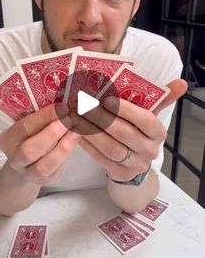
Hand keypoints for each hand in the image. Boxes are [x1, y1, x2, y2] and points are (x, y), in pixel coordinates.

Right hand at [0, 103, 80, 184]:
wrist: (24, 166)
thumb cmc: (30, 138)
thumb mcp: (28, 128)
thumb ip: (40, 119)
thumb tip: (63, 105)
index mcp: (7, 140)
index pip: (24, 127)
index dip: (44, 117)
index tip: (62, 107)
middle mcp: (15, 159)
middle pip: (29, 151)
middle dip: (51, 134)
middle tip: (69, 120)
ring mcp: (28, 174)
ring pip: (43, 167)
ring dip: (62, 148)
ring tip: (76, 133)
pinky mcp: (44, 181)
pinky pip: (56, 171)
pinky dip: (67, 156)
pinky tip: (75, 142)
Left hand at [73, 78, 187, 180]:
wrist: (134, 163)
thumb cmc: (138, 131)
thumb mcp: (149, 115)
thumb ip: (161, 98)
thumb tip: (181, 83)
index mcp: (158, 133)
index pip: (146, 120)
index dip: (127, 110)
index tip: (108, 99)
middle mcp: (149, 150)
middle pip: (124, 133)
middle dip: (103, 118)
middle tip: (85, 105)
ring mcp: (134, 165)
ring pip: (110, 147)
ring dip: (91, 131)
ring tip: (76, 117)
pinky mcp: (119, 174)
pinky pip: (100, 159)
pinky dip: (87, 144)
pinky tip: (77, 131)